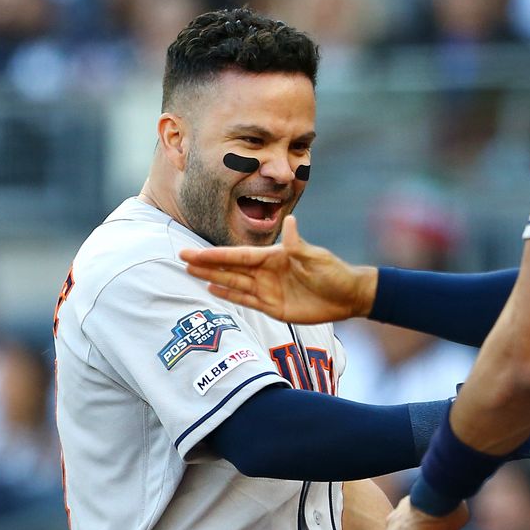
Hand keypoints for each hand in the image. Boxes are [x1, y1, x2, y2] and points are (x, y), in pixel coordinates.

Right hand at [179, 216, 376, 323]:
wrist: (347, 296)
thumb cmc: (333, 272)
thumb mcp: (315, 258)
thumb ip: (298, 245)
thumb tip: (290, 222)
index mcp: (274, 257)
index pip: (239, 256)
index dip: (217, 254)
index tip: (195, 251)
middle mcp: (266, 272)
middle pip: (231, 269)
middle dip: (207, 264)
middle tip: (182, 259)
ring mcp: (268, 290)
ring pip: (235, 284)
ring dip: (213, 279)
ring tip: (191, 273)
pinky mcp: (274, 307)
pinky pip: (247, 301)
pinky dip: (230, 296)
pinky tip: (213, 290)